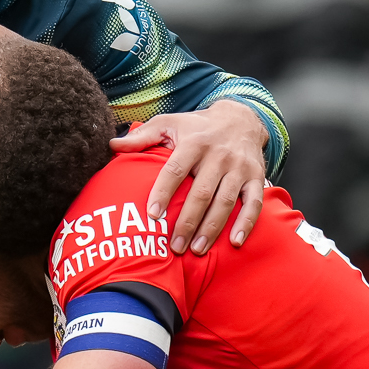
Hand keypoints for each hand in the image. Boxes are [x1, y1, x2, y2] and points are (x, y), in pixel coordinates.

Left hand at [111, 97, 270, 254]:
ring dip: (211, 228)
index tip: (152, 215)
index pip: (175, 170)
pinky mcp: (256, 177)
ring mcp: (239, 168)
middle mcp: (218, 155)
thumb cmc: (197, 127)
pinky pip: (254, 203)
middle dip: (187, 222)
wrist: (241, 118)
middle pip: (201, 193)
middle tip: (174, 246)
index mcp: (194, 143)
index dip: (163, 192)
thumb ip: (141, 137)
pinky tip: (235, 242)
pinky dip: (246, 223)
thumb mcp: (169, 123)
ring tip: (197, 250)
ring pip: (225, 202)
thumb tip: (112, 145)